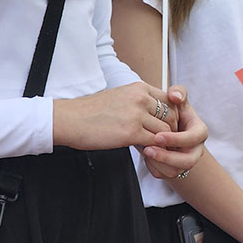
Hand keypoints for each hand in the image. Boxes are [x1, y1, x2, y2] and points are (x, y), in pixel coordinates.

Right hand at [53, 81, 185, 150]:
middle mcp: (141, 99)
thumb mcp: (121, 96)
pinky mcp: (131, 133)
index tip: (166, 126)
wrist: (70, 119)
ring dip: (163, 142)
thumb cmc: (92, 111)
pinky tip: (148, 153)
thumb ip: (139, 101)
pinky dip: (155, 150)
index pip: (169, 100)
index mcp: (139, 88)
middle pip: (171, 115)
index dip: (171, 115)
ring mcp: (137, 115)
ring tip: (157, 149)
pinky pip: (154, 143)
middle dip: (171, 130)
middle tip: (165, 141)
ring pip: (166, 131)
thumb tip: (155, 113)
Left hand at [141, 88, 209, 179]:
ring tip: (144, 151)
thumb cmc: (173, 111)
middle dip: (167, 157)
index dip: (177, 139)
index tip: (158, 135)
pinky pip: (165, 174)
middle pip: (188, 161)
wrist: (166, 125)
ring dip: (158, 163)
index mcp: (199, 132)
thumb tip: (175, 96)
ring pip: (175, 171)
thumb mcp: (177, 100)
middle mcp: (196, 149)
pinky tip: (146, 157)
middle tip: (148, 149)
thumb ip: (179, 92)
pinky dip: (154, 168)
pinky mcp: (174, 169)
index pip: (194, 138)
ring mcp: (185, 161)